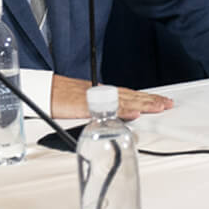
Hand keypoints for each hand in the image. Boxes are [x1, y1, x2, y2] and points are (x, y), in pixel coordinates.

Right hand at [50, 73, 172, 118]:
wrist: (41, 91)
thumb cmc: (57, 98)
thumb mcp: (82, 104)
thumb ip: (99, 109)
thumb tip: (114, 117)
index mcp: (101, 93)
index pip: (128, 95)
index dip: (145, 98)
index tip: (160, 101)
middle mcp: (101, 93)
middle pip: (131, 95)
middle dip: (150, 100)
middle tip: (168, 103)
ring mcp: (95, 98)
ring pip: (124, 100)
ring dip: (143, 103)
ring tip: (160, 106)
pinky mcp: (87, 104)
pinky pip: (107, 107)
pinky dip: (123, 110)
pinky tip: (136, 112)